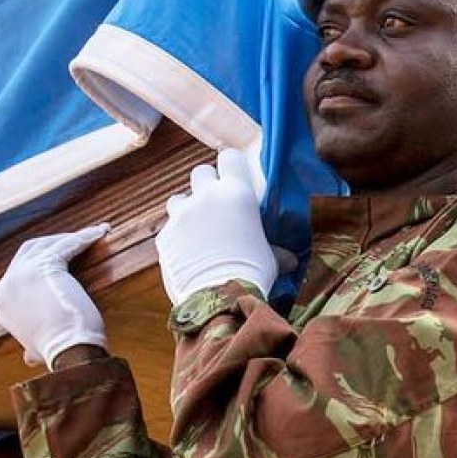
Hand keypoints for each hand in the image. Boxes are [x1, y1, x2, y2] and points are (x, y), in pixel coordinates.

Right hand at [0, 225, 109, 368]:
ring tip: (92, 235)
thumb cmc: (59, 352)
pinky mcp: (44, 265)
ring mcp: (21, 273)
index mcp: (2, 304)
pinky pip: (67, 245)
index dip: (38, 264)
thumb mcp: (35, 350)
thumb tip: (28, 358)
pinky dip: (84, 237)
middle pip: (29, 252)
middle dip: (52, 244)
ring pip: (46, 244)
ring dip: (68, 237)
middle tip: (77, 243)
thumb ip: (29, 348)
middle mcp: (5, 286)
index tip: (62, 263)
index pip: (19, 273)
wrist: (69, 352)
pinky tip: (100, 233)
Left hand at [157, 148, 275, 303]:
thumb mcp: (270, 259)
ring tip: (197, 230)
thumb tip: (291, 260)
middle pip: (201, 173)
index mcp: (237, 193)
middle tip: (215, 206)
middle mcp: (207, 196)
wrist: (219, 300)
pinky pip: (169, 228)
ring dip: (186, 209)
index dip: (231, 166)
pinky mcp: (165, 235)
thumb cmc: (253, 275)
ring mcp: (182, 214)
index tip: (233, 177)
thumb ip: (276, 251)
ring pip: (179, 198)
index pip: (229, 157)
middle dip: (206, 186)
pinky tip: (188, 254)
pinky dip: (177, 237)